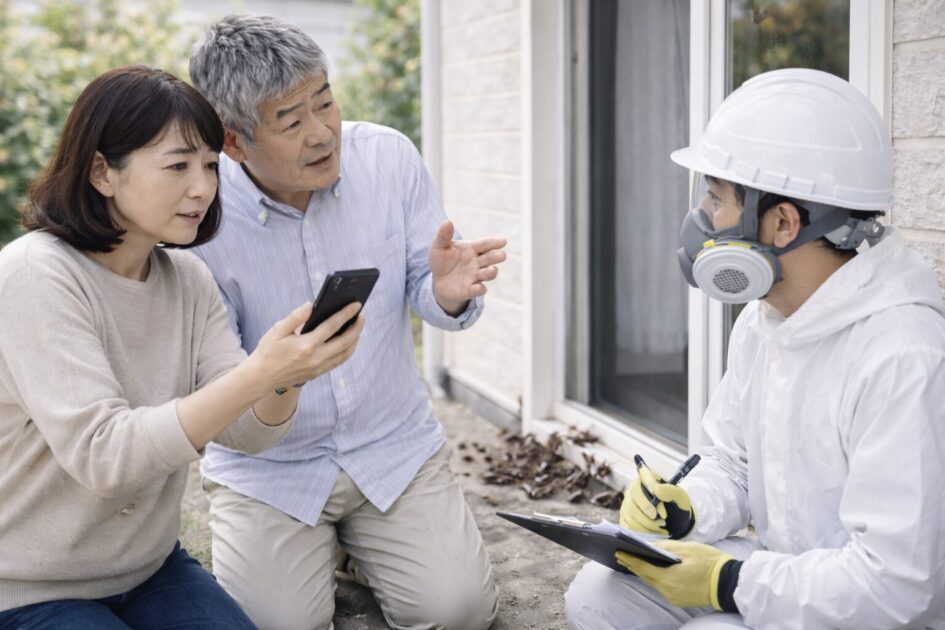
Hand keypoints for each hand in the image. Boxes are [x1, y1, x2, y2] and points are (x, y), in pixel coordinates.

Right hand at [248, 301, 363, 390]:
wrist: (261, 377)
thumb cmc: (268, 351)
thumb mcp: (277, 330)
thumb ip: (295, 317)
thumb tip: (311, 305)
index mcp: (306, 345)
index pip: (332, 326)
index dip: (346, 314)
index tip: (356, 305)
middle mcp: (316, 358)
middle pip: (345, 342)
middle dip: (357, 328)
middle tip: (362, 316)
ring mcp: (318, 368)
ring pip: (345, 354)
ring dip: (355, 340)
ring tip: (358, 327)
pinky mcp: (318, 374)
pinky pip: (339, 361)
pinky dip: (347, 350)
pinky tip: (348, 341)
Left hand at [428, 220, 506, 314]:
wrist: (438, 280)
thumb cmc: (442, 259)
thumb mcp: (439, 246)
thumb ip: (443, 235)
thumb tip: (447, 222)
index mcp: (472, 248)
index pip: (485, 244)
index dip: (494, 242)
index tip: (503, 241)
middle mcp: (477, 262)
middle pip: (490, 258)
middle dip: (496, 257)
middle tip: (501, 255)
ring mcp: (475, 276)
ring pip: (488, 274)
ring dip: (491, 272)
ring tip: (492, 269)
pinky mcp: (470, 290)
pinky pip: (478, 290)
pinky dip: (479, 289)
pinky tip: (478, 287)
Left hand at [616, 541, 733, 609]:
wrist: (729, 583)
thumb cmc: (710, 562)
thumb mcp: (688, 549)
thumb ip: (667, 548)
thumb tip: (651, 546)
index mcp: (669, 578)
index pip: (643, 568)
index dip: (630, 559)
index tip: (618, 552)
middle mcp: (668, 591)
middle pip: (646, 577)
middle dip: (634, 566)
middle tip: (621, 555)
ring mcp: (674, 598)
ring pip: (653, 583)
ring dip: (644, 572)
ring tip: (633, 562)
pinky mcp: (679, 600)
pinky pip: (662, 588)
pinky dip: (655, 578)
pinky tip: (652, 571)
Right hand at [620, 465, 694, 538]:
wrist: (673, 518)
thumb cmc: (675, 504)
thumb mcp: (680, 497)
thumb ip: (671, 491)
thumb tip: (656, 490)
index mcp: (647, 478)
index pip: (643, 477)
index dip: (650, 488)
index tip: (659, 500)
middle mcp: (633, 489)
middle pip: (633, 496)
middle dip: (648, 510)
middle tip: (663, 520)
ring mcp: (627, 504)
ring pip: (630, 514)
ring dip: (648, 524)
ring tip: (662, 526)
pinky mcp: (625, 518)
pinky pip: (629, 526)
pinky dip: (643, 532)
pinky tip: (655, 532)